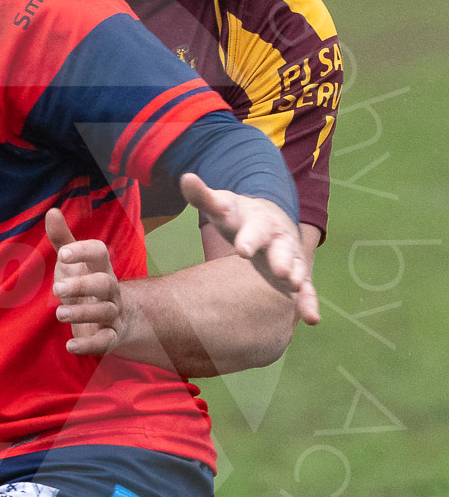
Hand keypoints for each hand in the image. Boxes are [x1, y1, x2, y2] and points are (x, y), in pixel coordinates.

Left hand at [46, 207, 124, 354]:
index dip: (83, 251)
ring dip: (82, 312)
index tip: (63, 253)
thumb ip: (62, 239)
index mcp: (100, 268)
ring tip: (59, 313)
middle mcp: (110, 290)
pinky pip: (106, 341)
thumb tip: (51, 211)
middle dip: (82, 285)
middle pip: (105, 283)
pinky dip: (89, 345)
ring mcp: (112, 313)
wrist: (113, 320)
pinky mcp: (110, 337)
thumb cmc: (86, 285)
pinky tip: (70, 346)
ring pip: (105, 311)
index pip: (99, 253)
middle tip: (56, 288)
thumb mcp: (73, 264)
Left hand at [180, 174, 319, 324]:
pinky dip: (309, 302)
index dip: (249, 238)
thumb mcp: (223, 205)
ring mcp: (290, 256)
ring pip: (297, 267)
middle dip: (281, 258)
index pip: (254, 228)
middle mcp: (278, 238)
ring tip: (295, 287)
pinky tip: (312, 319)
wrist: (269, 219)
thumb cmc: (239, 216)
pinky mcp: (295, 274)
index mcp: (259, 221)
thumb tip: (185, 177)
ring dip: (297, 278)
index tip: (242, 249)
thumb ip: (203, 196)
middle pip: (282, 247)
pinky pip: (306, 290)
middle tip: (280, 270)